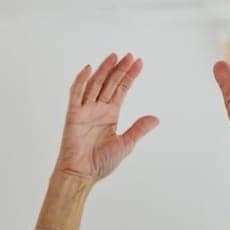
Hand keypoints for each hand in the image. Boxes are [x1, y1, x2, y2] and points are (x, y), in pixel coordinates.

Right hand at [54, 54, 159, 184]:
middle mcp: (98, 109)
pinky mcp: (73, 115)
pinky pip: (76, 94)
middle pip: (110, 83)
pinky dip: (81, 81)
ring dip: (104, 70)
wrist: (82, 173)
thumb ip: (138, 129)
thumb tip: (155, 119)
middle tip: (129, 55)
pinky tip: (88, 68)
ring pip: (95, 84)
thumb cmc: (100, 163)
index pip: (121, 89)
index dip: (129, 76)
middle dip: (119, 69)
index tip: (138, 63)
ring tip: (114, 56)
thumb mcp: (126, 144)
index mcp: (110, 115)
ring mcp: (85, 111)